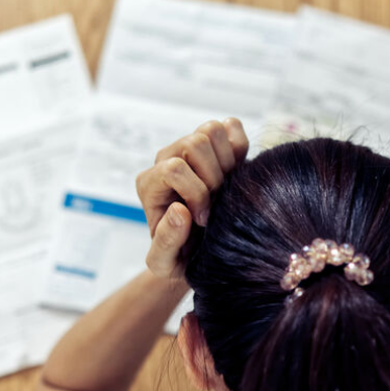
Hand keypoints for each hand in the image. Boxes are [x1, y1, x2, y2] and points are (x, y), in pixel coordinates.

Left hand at [136, 119, 247, 280]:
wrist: (202, 251)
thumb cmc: (182, 257)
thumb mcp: (165, 263)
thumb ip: (165, 243)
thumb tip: (180, 211)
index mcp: (149, 185)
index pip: (175, 168)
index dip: (196, 193)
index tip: (204, 220)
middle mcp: (167, 160)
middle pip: (195, 143)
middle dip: (215, 177)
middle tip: (217, 204)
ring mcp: (191, 150)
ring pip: (211, 129)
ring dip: (227, 162)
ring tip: (227, 188)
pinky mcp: (217, 147)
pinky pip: (231, 127)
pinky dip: (240, 145)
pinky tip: (237, 172)